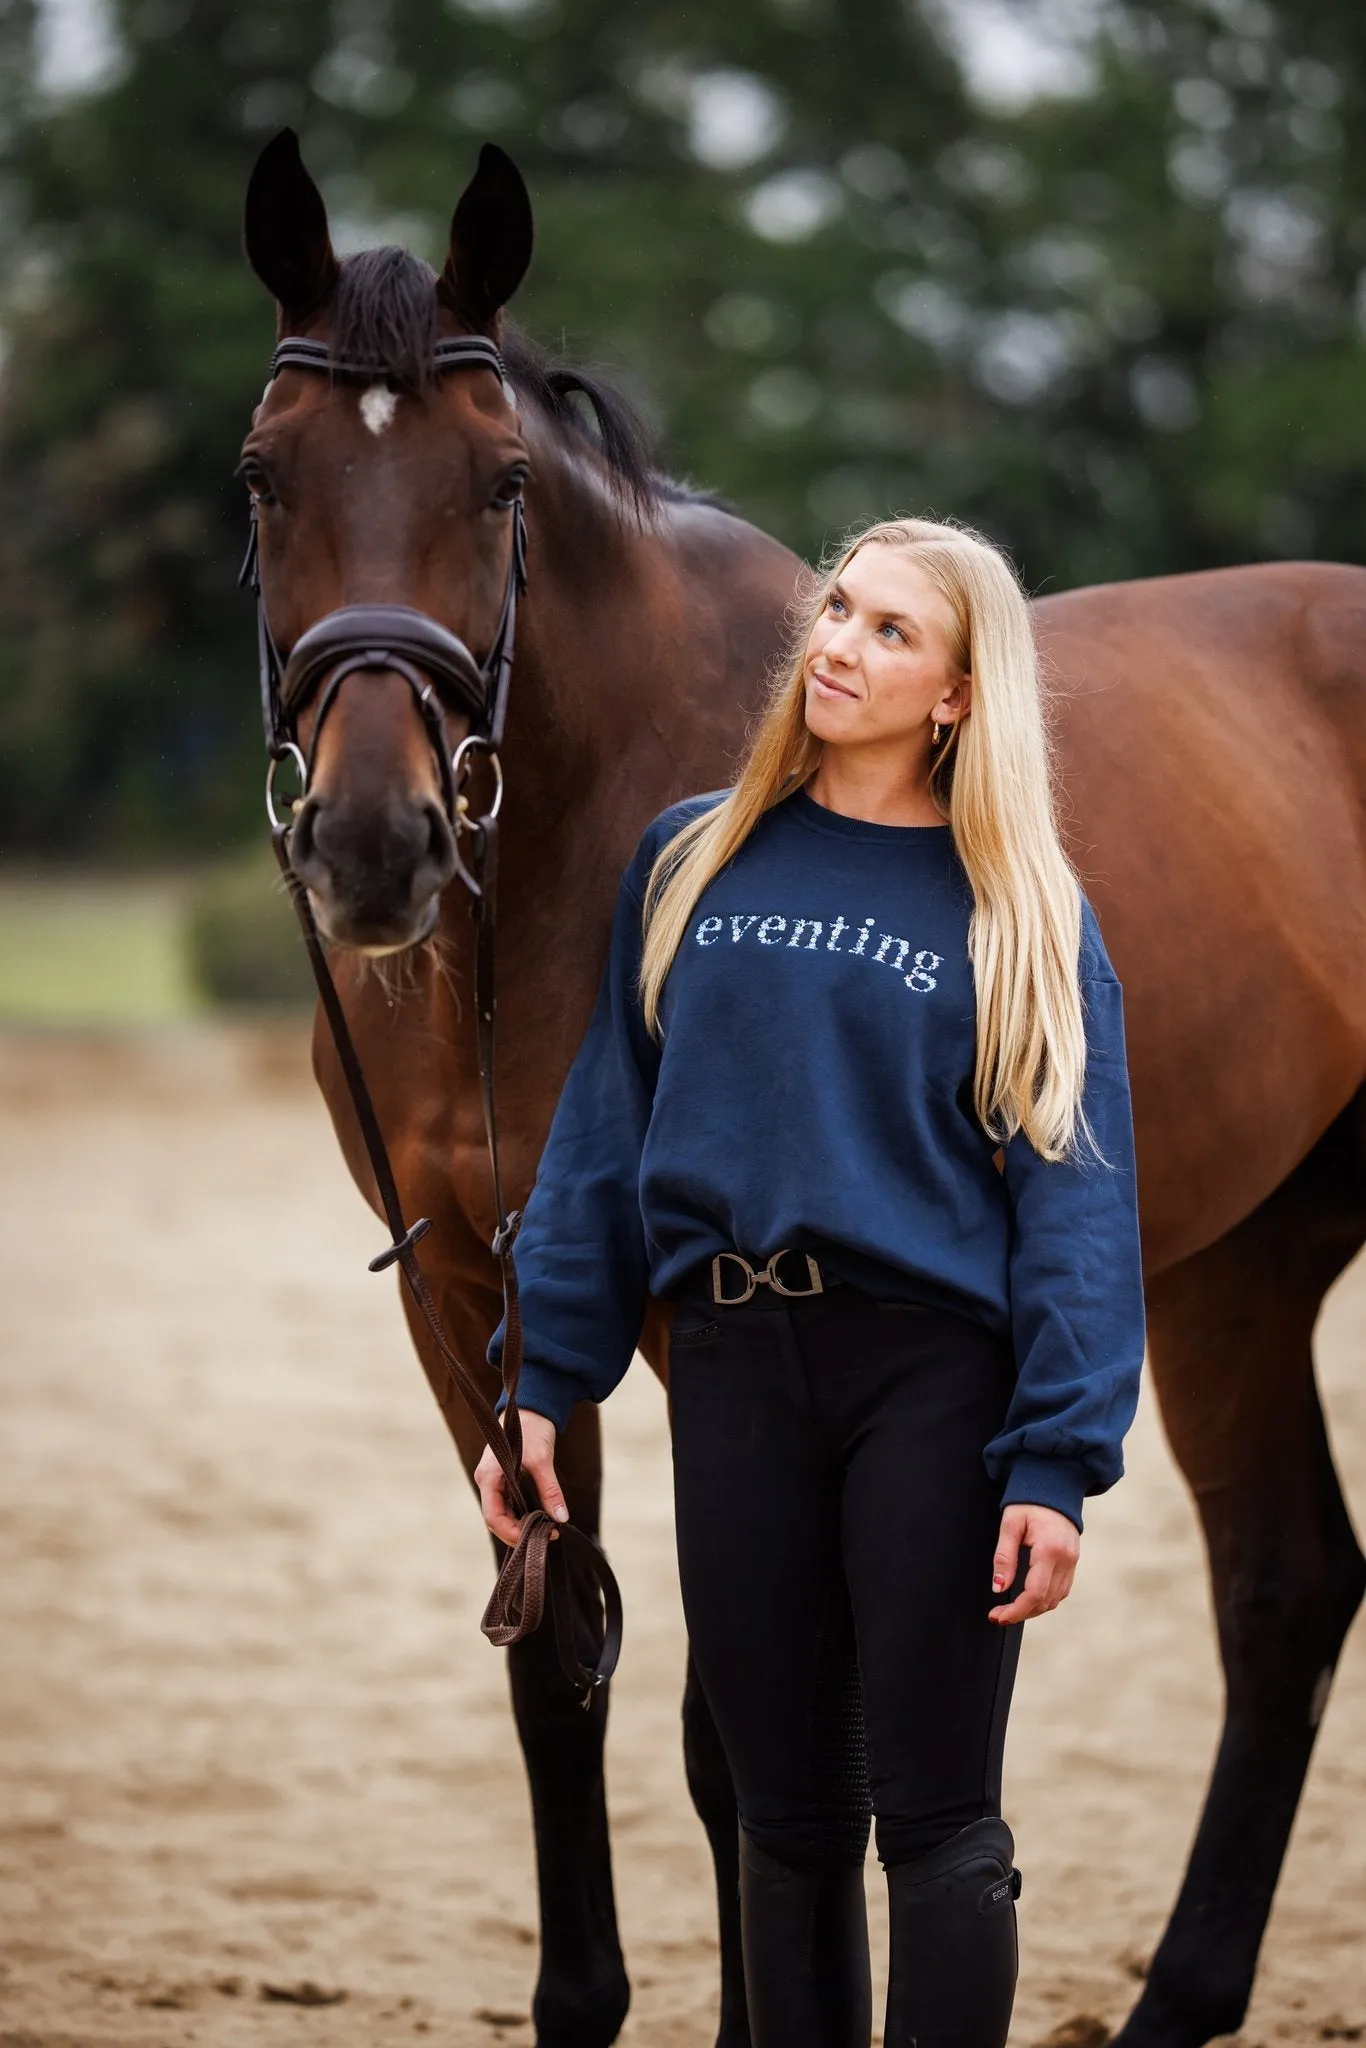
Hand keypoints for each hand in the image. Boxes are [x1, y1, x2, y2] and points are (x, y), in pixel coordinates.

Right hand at [474, 1410, 567, 1547]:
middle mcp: (487, 1481)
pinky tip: (539, 1520)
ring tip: (545, 1531)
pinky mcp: (504, 1480)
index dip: (510, 1532)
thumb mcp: (542, 1460)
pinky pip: (509, 1505)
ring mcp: (494, 1481)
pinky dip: (522, 1515)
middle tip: (545, 1537)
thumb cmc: (532, 1428)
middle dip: (517, 1532)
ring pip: (502, 1513)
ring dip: (520, 1525)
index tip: (534, 1538)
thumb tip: (561, 1518)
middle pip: (496, 1518)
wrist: (532, 1407)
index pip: (492, 1515)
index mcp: (488, 1476)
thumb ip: (549, 1490)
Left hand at [988, 1502, 1079, 1623]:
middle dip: (1021, 1613)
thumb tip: (998, 1588)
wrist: (1054, 1485)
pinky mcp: (1073, 1561)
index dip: (1016, 1610)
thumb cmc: (1029, 1502)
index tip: (997, 1616)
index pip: (1035, 1593)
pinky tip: (1028, 1598)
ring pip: (1055, 1599)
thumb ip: (1004, 1556)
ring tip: (1010, 1610)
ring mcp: (1073, 1561)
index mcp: (1050, 1549)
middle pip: (1046, 1601)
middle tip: (998, 1615)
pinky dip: (1044, 1599)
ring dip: (1033, 1609)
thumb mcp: (1010, 1524)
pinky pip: (1061, 1590)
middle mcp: (1066, 1559)